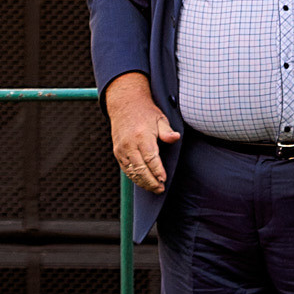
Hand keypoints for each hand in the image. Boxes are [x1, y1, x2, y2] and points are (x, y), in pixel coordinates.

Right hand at [104, 72, 179, 194]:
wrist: (125, 104)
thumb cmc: (145, 113)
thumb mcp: (160, 118)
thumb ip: (167, 131)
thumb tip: (176, 138)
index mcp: (142, 136)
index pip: (151, 159)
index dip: (158, 171)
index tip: (164, 179)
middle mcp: (129, 144)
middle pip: (141, 169)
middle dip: (151, 182)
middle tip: (161, 189)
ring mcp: (122, 149)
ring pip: (132, 172)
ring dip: (143, 182)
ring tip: (154, 188)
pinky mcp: (117, 152)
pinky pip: (126, 169)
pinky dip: (134, 177)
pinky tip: (143, 181)